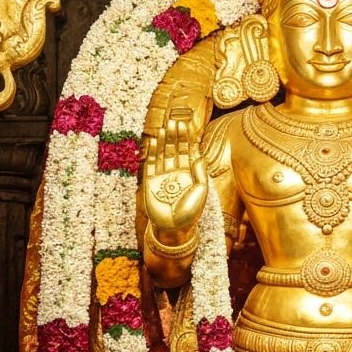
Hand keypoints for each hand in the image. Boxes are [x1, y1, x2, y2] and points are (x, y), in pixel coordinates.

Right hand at [143, 106, 207, 232]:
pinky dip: (151, 153)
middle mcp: (175, 172)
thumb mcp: (201, 191)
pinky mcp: (151, 182)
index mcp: (189, 173)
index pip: (187, 151)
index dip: (186, 138)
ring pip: (163, 154)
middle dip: (175, 136)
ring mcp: (163, 176)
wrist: (173, 229)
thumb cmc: (190, 212)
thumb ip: (200, 172)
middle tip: (174, 122)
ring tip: (164, 128)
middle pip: (174, 149)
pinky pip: (150, 165)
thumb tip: (199, 154)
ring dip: (163, 142)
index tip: (186, 125)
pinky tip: (152, 142)